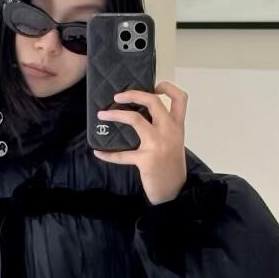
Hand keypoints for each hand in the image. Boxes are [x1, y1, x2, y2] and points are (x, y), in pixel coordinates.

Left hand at [93, 80, 187, 204]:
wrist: (174, 191)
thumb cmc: (171, 166)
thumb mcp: (174, 143)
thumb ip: (163, 128)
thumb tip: (140, 114)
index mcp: (177, 127)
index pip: (179, 99)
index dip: (168, 87)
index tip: (154, 85)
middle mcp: (169, 131)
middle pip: (153, 101)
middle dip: (133, 94)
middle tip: (117, 96)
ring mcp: (158, 144)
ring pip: (135, 119)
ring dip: (115, 115)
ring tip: (102, 115)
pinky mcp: (146, 159)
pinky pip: (122, 154)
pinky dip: (108, 154)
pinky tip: (98, 152)